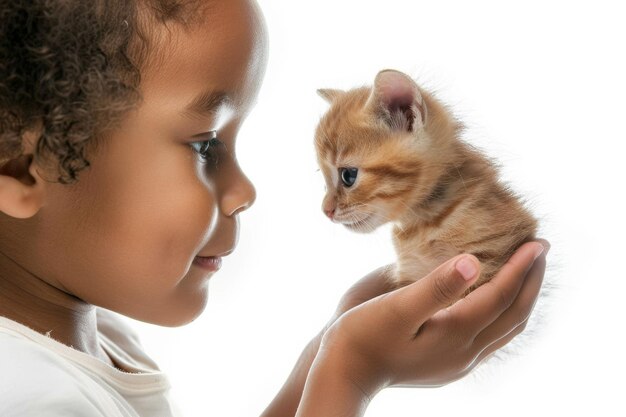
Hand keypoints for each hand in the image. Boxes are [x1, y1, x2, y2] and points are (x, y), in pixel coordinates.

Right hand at [296, 240, 548, 416]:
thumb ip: (436, 287)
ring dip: (520, 299)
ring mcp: (458, 361)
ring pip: (504, 329)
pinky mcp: (447, 364)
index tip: (536, 241)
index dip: (521, 268)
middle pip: (513, 315)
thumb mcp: (397, 308)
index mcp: (456, 333)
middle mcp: (465, 351)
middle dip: (531, 282)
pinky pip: (489, 337)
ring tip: (526, 272)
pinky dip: (502, 314)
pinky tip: (492, 301)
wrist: (344, 374)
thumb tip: (474, 262)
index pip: (502, 296)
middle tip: (539, 250)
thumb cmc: (363, 337)